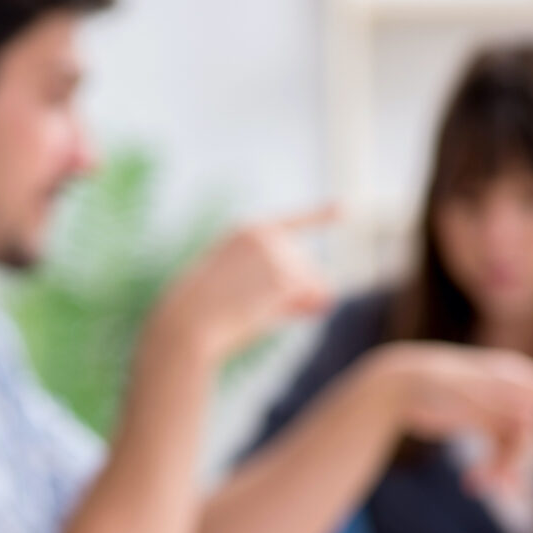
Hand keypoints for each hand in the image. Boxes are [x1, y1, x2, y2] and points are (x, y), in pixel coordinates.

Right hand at [155, 207, 336, 362]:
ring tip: (252, 312)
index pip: (294, 222)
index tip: (345, 208)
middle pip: (307, 268)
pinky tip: (263, 315)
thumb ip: (283, 289)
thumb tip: (329, 298)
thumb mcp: (238, 291)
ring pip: (313, 284)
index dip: (321, 216)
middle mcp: (267, 235)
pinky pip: (313, 299)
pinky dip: (298, 312)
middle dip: (296, 295)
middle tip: (255, 310)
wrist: (187, 323)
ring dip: (293, 306)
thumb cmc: (205, 313)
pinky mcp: (286, 278)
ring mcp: (278, 254)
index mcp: (246, 232)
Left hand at [374, 343, 532, 489]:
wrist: (395, 386)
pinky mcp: (479, 422)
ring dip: (502, 469)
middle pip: (528, 434)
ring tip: (479, 487)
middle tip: (498, 485)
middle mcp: (508, 391)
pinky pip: (497, 449)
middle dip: (516, 461)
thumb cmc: (430, 383)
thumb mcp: (462, 390)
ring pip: (513, 446)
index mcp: (511, 377)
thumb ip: (497, 401)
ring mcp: (494, 407)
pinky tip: (477, 485)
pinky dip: (492, 467)